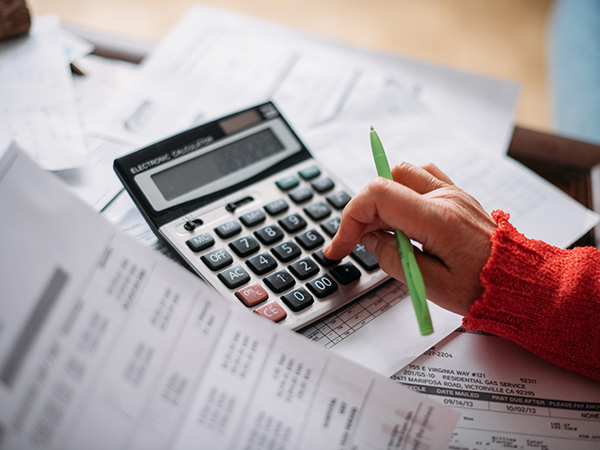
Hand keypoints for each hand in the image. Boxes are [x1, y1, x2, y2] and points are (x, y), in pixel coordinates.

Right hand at [323, 162, 496, 315]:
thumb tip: (370, 239)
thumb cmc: (483, 289)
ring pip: (403, 173)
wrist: (521, 282)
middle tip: (359, 244)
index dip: (351, 218)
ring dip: (381, 198)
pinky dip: (402, 190)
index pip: (379, 195)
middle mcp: (445, 198)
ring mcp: (453, 193)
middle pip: (386, 181)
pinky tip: (401, 215)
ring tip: (380, 230)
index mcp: (439, 219)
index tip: (342, 245)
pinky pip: (422, 177)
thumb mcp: (432, 286)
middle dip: (362, 212)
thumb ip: (394, 259)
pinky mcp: (456, 196)